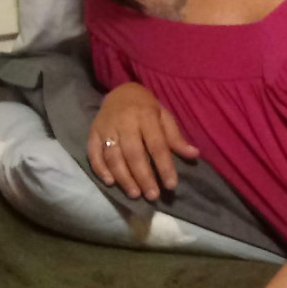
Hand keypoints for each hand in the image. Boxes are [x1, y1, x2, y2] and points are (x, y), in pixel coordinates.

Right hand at [87, 81, 199, 199]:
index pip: (157, 145)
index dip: (164, 166)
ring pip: (113, 157)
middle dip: (143, 177)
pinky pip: (94, 153)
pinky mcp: (92, 133)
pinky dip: (100, 169)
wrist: (120, 92)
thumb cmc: (146, 108)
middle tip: (152, 196)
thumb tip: (194, 154)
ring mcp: (106, 128)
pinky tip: (111, 183)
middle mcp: (125, 123)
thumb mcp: (164, 117)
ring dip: (123, 178)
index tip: (171, 185)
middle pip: (134, 154)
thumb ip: (176, 137)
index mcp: (146, 117)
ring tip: (135, 194)